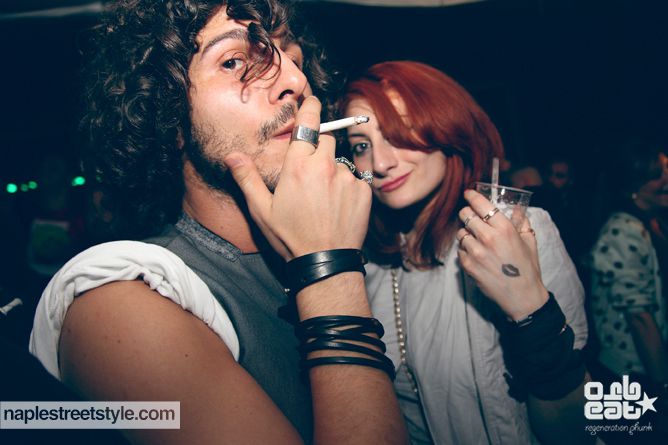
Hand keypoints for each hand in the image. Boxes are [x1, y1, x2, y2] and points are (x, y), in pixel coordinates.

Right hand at [223, 96, 371, 259]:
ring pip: (339, 161)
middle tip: (309, 172)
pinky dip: (346, 187)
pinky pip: (354, 178)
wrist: (324, 261)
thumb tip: (232, 156)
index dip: (312, 108)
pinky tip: (336, 206)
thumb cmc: (290, 237)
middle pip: (326, 139)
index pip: (309, 122)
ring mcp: (346, 177)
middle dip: (318, 147)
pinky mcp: (363, 190)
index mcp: (298, 166)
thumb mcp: (261, 210)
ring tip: (322, 198)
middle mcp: (325, 165)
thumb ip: (247, 178)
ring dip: (331, 171)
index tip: (313, 101)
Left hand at [456, 189, 547, 319]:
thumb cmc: (528, 268)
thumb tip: (516, 208)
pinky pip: (459, 250)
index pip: (481, 204)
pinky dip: (465, 249)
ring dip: (466, 233)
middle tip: (471, 216)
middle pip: (465, 214)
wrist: (522, 296)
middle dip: (467, 213)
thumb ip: (522, 221)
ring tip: (476, 239)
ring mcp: (476, 252)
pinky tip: (476, 254)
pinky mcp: (468, 265)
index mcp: (505, 228)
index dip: (472, 196)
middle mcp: (488, 237)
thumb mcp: (529, 241)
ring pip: (460, 232)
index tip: (468, 193)